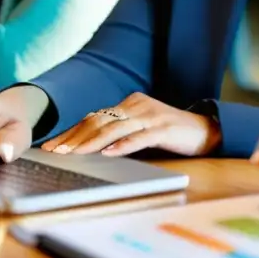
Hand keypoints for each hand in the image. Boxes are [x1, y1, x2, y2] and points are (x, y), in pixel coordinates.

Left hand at [41, 93, 220, 157]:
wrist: (207, 130)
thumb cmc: (171, 133)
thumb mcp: (141, 128)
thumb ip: (120, 131)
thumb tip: (88, 144)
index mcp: (131, 103)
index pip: (95, 117)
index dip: (72, 132)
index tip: (52, 146)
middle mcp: (138, 106)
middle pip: (100, 121)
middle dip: (74, 138)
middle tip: (54, 152)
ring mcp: (152, 116)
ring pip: (115, 129)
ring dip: (91, 142)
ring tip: (73, 154)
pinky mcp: (165, 129)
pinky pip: (140, 137)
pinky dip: (122, 146)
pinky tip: (107, 154)